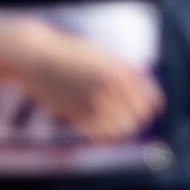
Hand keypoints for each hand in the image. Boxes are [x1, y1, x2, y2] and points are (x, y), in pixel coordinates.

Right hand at [0, 22, 159, 142]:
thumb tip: (150, 98)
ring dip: (120, 128)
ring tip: (114, 122)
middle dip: (135, 118)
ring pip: (120, 130)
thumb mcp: (104, 58)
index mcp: (121, 73)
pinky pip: (100, 134)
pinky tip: (99, 125)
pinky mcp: (76, 115)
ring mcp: (92, 103)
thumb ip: (127, 74)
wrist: (37, 59)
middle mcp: (109, 89)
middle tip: (128, 118)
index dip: (150, 107)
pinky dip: (104, 133)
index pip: (151, 101)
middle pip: (138, 118)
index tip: (144, 109)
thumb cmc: (71, 56)